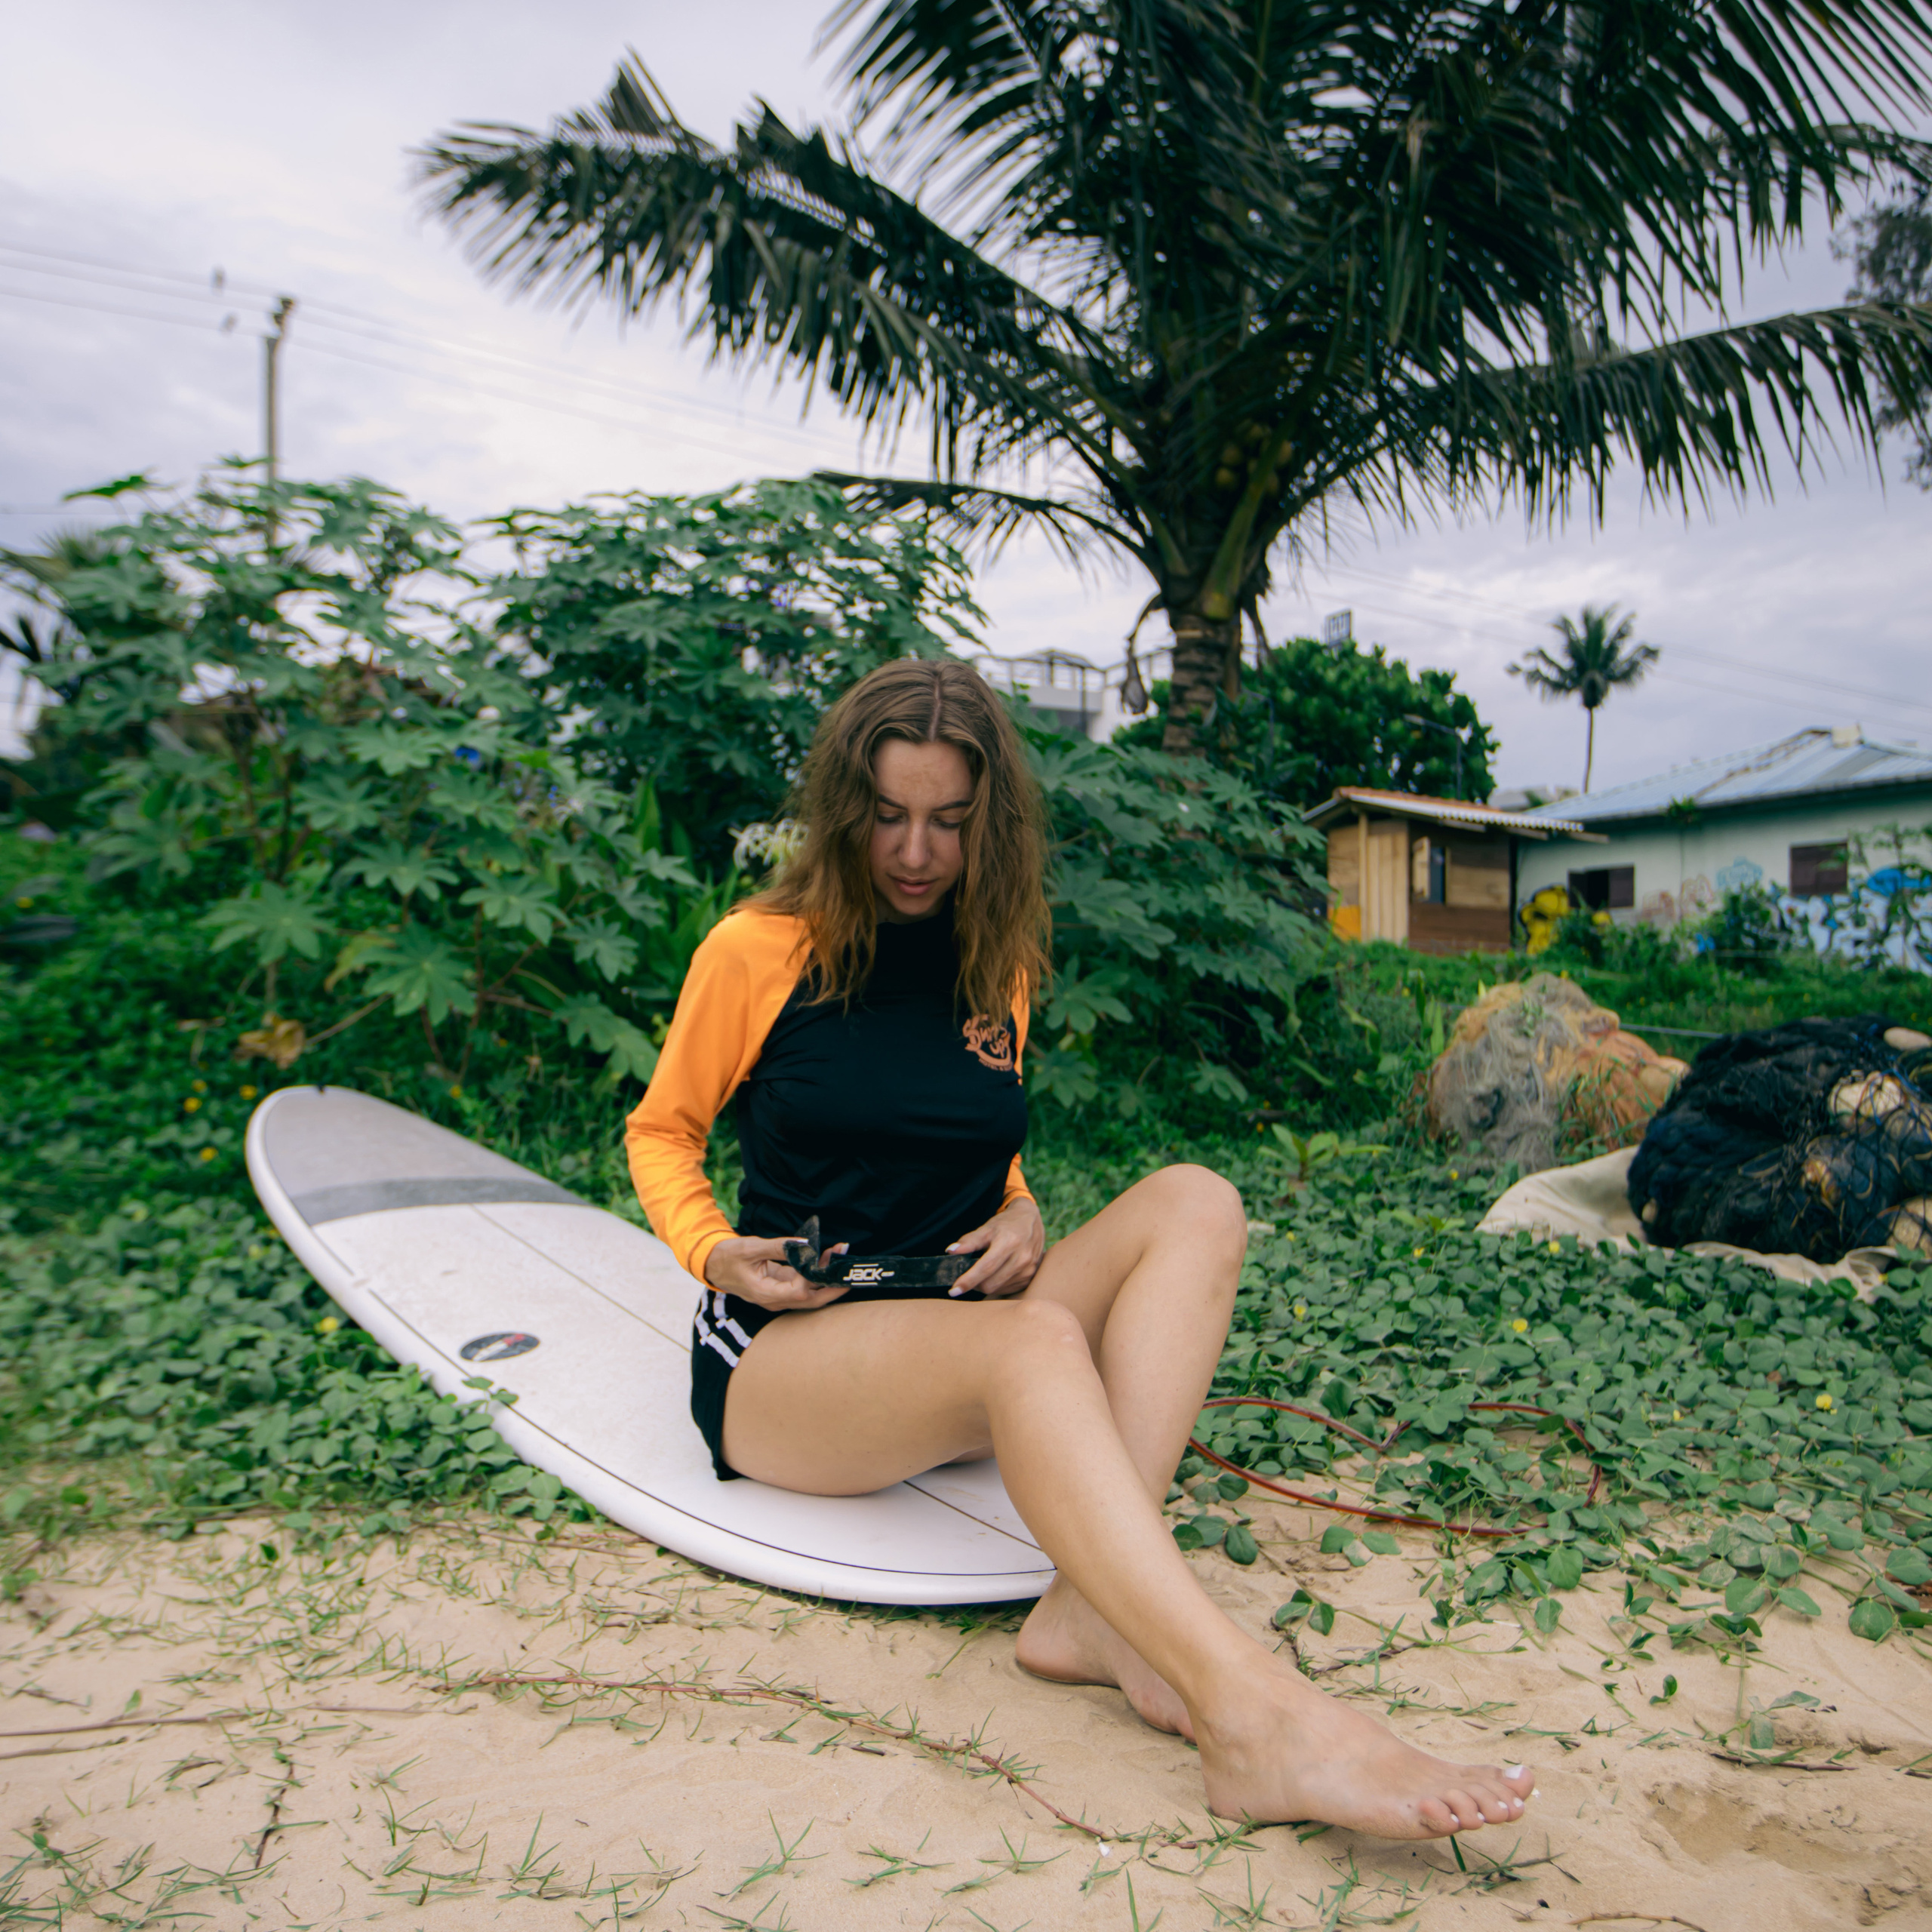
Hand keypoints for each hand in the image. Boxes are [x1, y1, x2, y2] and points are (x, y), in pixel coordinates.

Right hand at [703, 1235, 850, 1312]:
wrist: (713, 1265)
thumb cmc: (728, 1257)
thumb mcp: (750, 1248)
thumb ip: (778, 1246)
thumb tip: (803, 1243)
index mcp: (765, 1293)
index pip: (798, 1291)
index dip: (812, 1276)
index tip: (819, 1255)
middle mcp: (775, 1300)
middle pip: (811, 1301)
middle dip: (832, 1286)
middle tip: (848, 1270)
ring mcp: (779, 1296)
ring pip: (810, 1294)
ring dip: (826, 1279)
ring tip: (838, 1255)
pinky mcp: (781, 1288)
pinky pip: (803, 1285)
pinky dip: (815, 1274)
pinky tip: (825, 1258)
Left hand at [946, 1197, 1044, 1298]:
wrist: (1030, 1221)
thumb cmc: (1005, 1224)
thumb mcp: (986, 1228)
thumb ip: (969, 1241)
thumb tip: (950, 1251)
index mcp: (1008, 1242)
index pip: (985, 1268)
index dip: (968, 1280)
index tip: (954, 1290)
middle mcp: (1021, 1258)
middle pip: (990, 1284)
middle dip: (974, 1284)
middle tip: (968, 1276)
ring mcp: (1028, 1269)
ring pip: (997, 1289)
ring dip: (985, 1285)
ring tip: (983, 1272)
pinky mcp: (1030, 1277)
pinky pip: (1007, 1289)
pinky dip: (997, 1285)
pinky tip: (996, 1274)